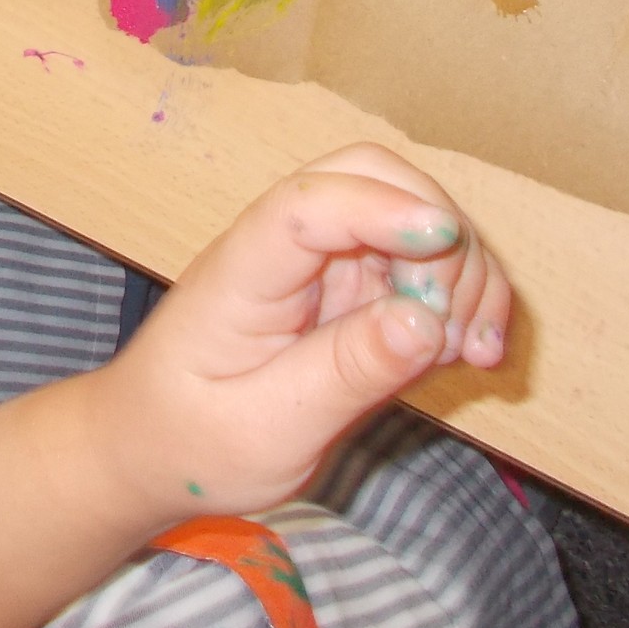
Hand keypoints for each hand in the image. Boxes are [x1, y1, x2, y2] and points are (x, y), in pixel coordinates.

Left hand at [88, 143, 510, 527]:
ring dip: (464, 270)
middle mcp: (286, 247)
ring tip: (470, 354)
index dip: (380, 207)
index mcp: (243, 271)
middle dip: (439, 236)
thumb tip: (426, 321)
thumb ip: (344, 374)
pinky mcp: (356, 290)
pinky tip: (475, 353)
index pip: (305, 204)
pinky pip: (423, 267)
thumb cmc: (194, 442)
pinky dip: (463, 297)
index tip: (443, 239)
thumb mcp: (268, 432)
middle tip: (453, 329)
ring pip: (413, 215)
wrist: (154, 447)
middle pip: (375, 180)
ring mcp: (325, 262)